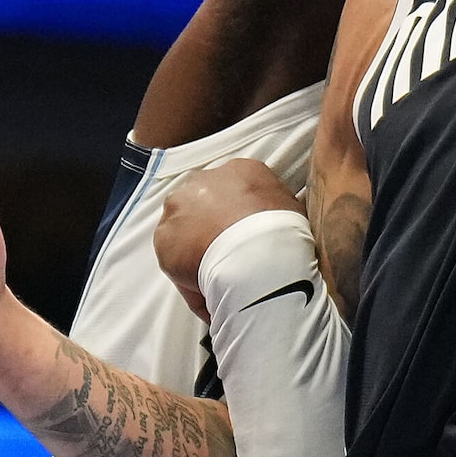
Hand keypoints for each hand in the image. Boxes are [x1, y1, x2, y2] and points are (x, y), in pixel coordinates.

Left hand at [152, 159, 303, 323]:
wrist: (258, 255)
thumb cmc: (283, 233)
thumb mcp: (292, 209)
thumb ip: (276, 208)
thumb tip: (278, 218)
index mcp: (239, 170)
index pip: (232, 190)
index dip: (236, 216)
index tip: (243, 236)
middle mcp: (204, 179)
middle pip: (203, 203)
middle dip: (210, 226)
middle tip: (227, 256)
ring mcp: (179, 206)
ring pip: (183, 228)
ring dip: (195, 247)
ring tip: (216, 276)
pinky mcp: (164, 235)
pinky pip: (174, 257)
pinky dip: (185, 273)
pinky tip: (206, 287)